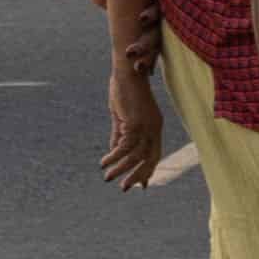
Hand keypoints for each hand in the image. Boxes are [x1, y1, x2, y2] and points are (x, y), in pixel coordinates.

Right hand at [102, 57, 167, 188]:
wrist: (126, 71)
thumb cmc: (124, 90)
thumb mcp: (121, 116)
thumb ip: (119, 134)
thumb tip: (114, 152)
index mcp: (154, 126)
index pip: (155, 154)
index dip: (148, 170)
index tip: (141, 185)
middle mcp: (154, 128)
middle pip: (150, 159)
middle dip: (137, 175)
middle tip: (124, 188)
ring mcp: (147, 126)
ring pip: (136, 156)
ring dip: (122, 169)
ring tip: (108, 178)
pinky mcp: (135, 123)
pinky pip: (125, 147)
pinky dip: (114, 157)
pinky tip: (104, 162)